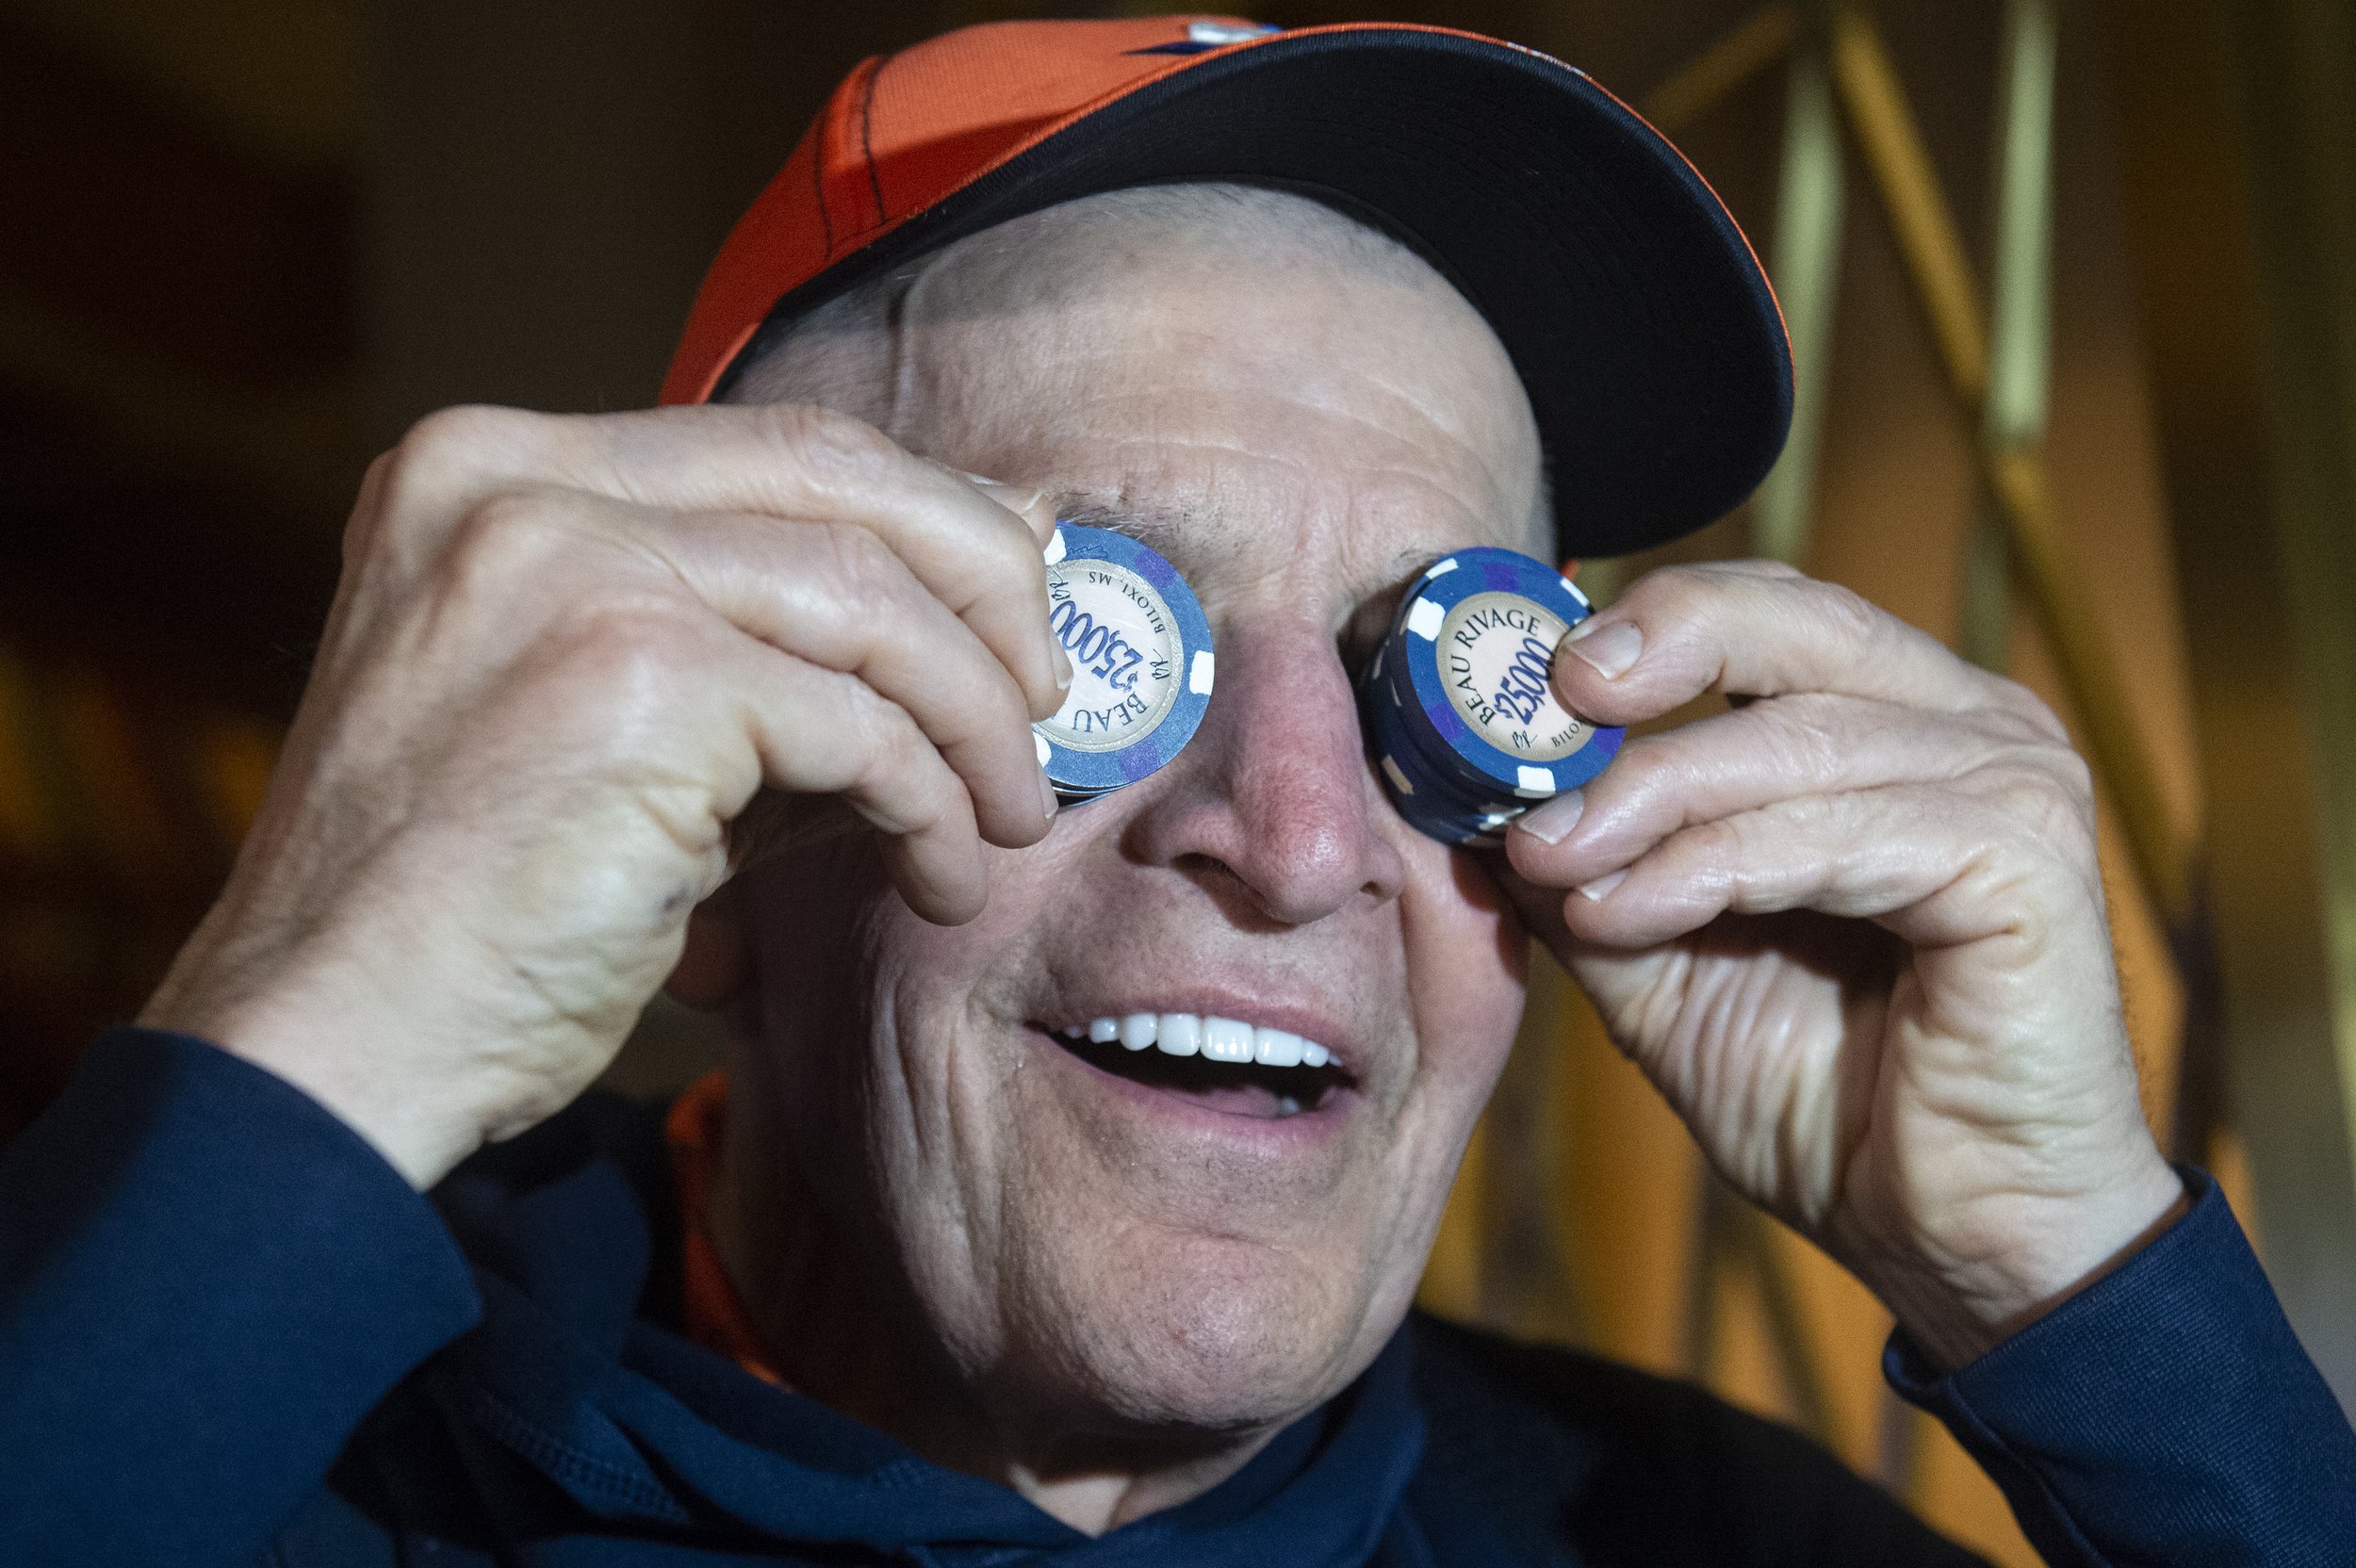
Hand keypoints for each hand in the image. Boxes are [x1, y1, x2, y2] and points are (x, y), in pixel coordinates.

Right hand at [142, 403, 1066, 1186]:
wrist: (327, 1046)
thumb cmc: (465, 910)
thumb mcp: (605, 730)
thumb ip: (755, 656)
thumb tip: (968, 634)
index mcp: (491, 469)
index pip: (776, 448)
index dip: (932, 517)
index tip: (1022, 597)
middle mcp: (518, 485)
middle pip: (840, 479)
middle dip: (987, 588)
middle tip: (1051, 699)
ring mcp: (567, 566)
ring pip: (872, 604)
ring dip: (976, 721)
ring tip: (1004, 820)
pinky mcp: (633, 679)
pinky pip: (860, 727)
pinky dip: (930, 804)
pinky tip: (937, 874)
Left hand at [1500, 560, 2185, 1368]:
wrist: (1951, 1235)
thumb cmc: (1825, 1088)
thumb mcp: (1661, 958)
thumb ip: (1589, 863)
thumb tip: (1472, 795)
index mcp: (1894, 716)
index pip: (1759, 611)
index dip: (1635, 625)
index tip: (1513, 677)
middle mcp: (1969, 723)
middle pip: (1790, 621)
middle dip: (1647, 655)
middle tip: (1534, 713)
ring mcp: (2013, 782)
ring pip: (1794, 740)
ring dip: (1650, 800)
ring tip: (1553, 860)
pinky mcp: (2027, 864)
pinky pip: (1838, 834)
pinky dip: (1714, 867)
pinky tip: (1631, 912)